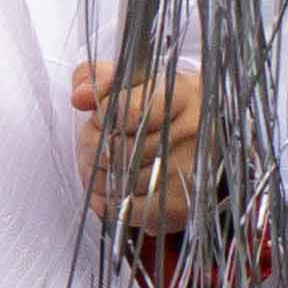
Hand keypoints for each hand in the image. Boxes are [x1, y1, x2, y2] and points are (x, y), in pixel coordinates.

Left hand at [73, 59, 202, 233]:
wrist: (208, 140)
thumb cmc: (162, 107)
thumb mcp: (136, 82)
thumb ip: (101, 78)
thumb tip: (79, 96)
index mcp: (181, 95)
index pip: (125, 111)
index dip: (101, 118)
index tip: (100, 118)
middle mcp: (191, 133)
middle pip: (118, 149)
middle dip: (92, 148)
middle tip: (94, 146)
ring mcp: (187, 171)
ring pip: (118, 180)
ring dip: (95, 176)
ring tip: (100, 167)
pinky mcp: (179, 205)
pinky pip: (126, 208)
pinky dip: (106, 201)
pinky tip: (109, 190)